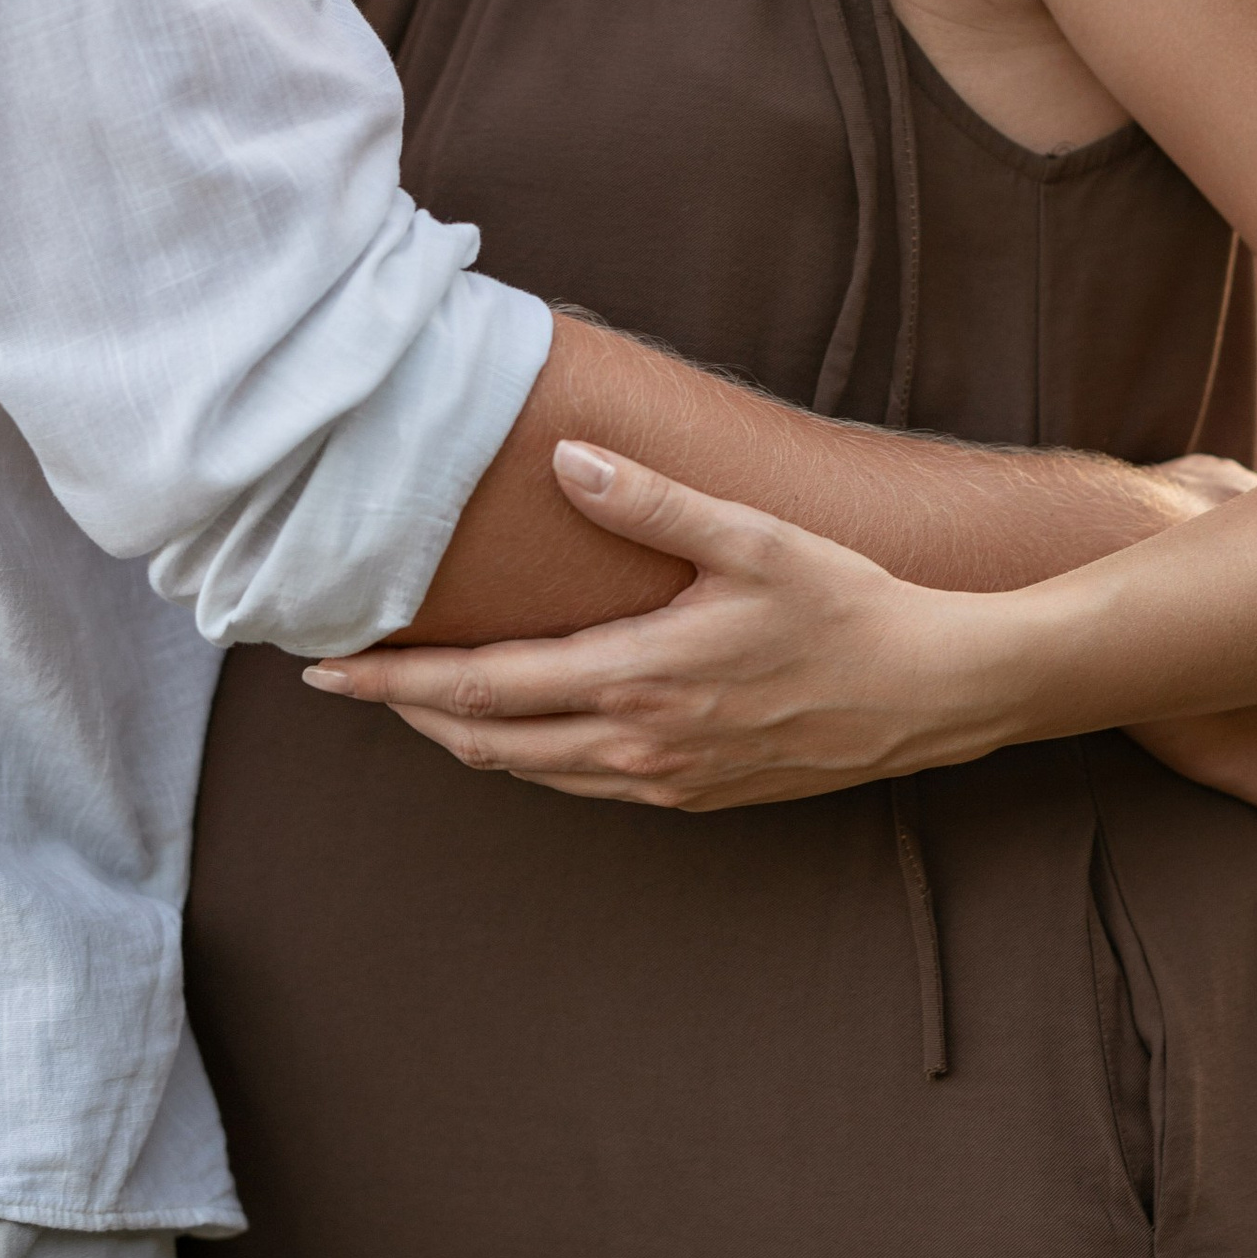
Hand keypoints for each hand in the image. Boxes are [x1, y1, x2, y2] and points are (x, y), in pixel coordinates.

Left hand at [304, 441, 1018, 811]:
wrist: (930, 693)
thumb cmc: (847, 605)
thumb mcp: (753, 538)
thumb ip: (653, 500)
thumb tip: (566, 459)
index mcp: (636, 677)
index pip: (481, 687)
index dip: (394, 681)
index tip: (326, 670)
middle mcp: (634, 744)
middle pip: (484, 742)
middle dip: (406, 712)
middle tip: (345, 684)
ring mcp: (662, 781)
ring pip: (526, 773)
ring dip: (461, 738)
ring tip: (414, 699)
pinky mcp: (691, 798)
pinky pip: (577, 786)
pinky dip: (524, 757)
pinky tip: (517, 725)